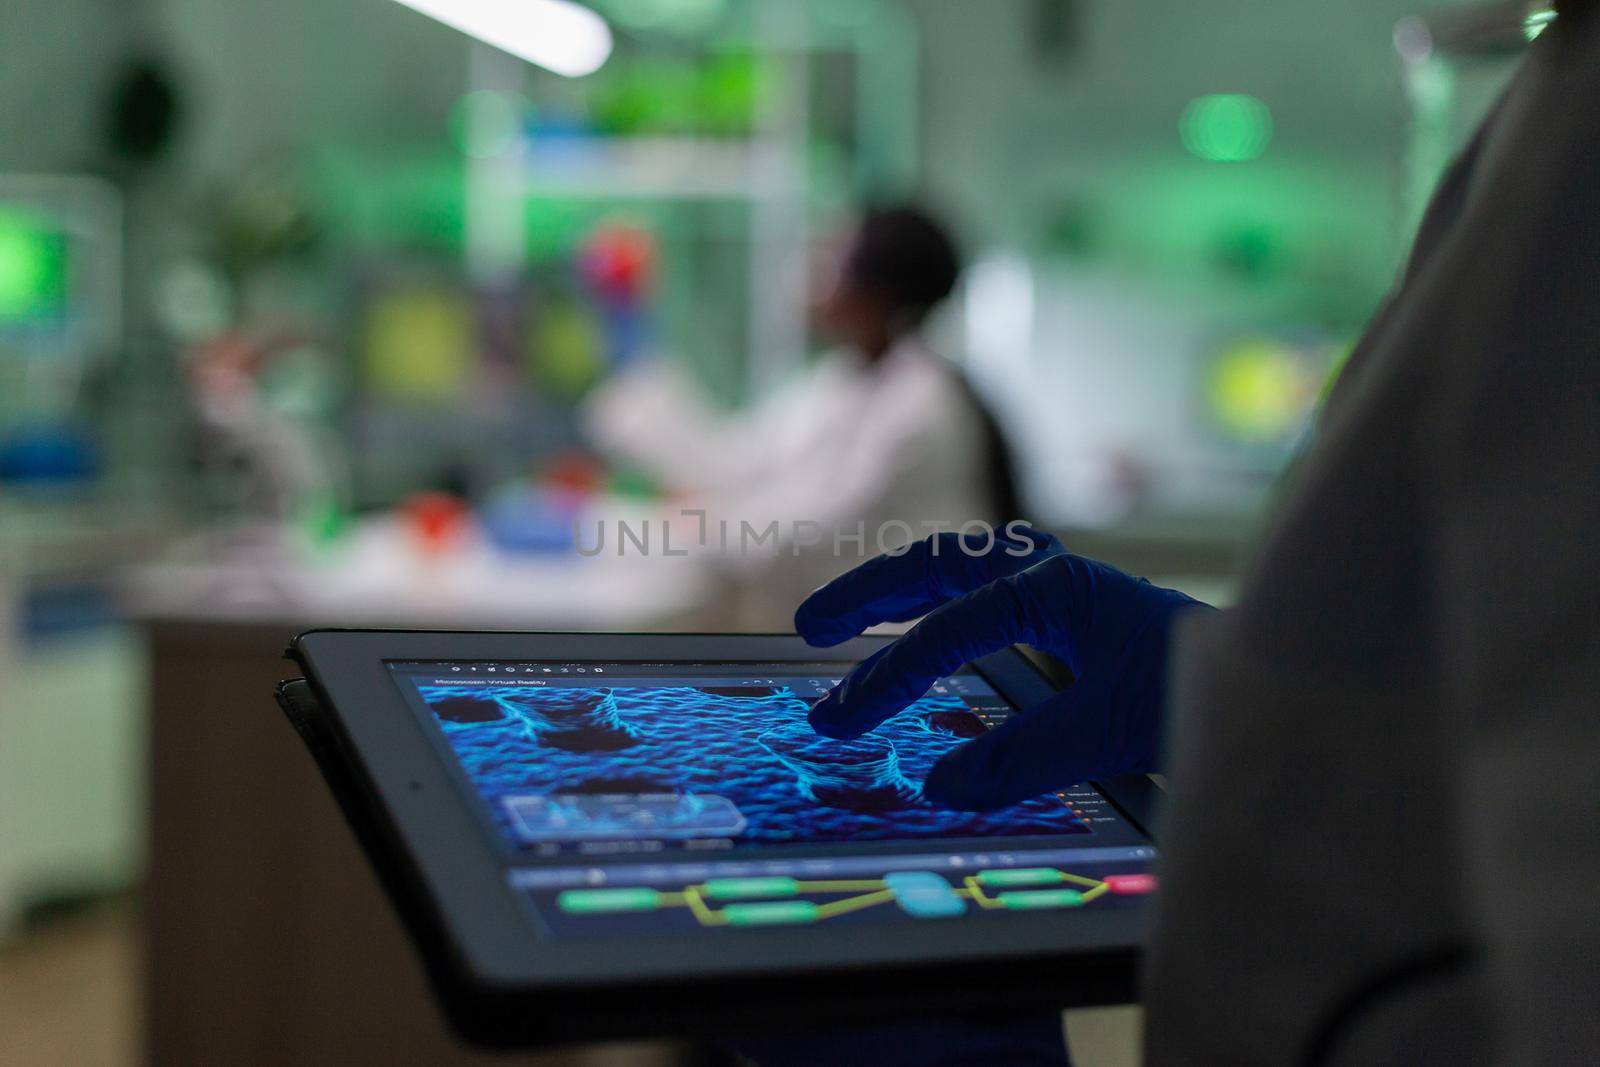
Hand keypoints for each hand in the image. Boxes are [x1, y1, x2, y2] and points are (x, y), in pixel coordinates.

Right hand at [795, 530, 1209, 809]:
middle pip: (934, 564)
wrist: (1268, 679)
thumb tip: (941, 785)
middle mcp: (1047, 572)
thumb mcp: (1108, 731)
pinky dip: (936, 604)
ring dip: (897, 588)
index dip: (886, 677)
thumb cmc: (1194, 693)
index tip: (841, 720)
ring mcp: (1056, 583)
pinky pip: (981, 590)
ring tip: (842, 619)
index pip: (945, 631)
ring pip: (956, 567)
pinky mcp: (1066, 606)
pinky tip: (921, 634)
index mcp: (1051, 588)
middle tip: (808, 627)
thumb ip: (1022, 758)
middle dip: (867, 593)